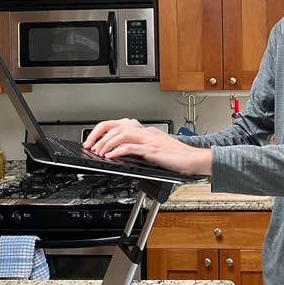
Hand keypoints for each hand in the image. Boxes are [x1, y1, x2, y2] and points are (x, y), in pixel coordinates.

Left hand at [84, 120, 211, 175]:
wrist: (193, 160)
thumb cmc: (177, 157)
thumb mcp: (155, 149)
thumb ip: (141, 148)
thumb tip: (122, 153)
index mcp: (146, 131)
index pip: (119, 124)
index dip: (103, 131)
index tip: (94, 141)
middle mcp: (146, 132)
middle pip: (116, 125)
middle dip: (99, 135)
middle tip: (90, 146)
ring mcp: (149, 139)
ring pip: (121, 134)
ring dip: (106, 143)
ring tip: (98, 152)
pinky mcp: (152, 149)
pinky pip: (130, 147)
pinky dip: (117, 151)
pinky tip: (111, 156)